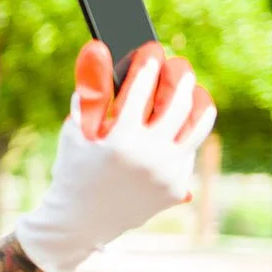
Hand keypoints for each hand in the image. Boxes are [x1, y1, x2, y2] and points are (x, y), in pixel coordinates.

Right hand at [13, 41, 216, 271]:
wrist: (80, 223)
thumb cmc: (74, 171)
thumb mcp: (76, 132)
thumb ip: (90, 91)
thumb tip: (97, 48)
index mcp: (121, 140)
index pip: (142, 88)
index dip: (148, 64)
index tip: (151, 49)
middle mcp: (150, 156)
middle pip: (178, 102)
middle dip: (179, 76)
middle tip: (177, 64)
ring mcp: (167, 173)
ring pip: (197, 125)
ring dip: (196, 100)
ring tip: (190, 88)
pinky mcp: (176, 187)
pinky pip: (189, 150)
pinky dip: (184, 133)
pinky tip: (177, 123)